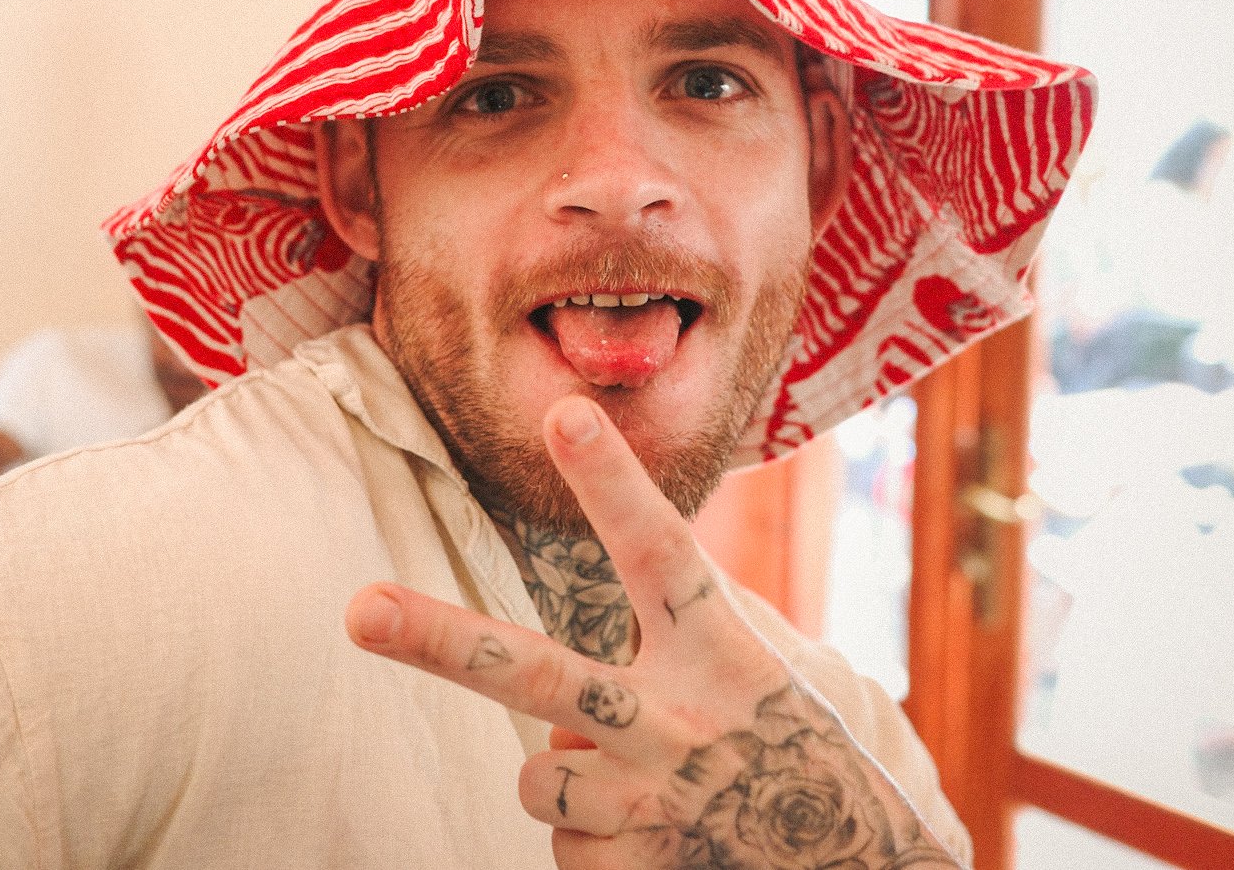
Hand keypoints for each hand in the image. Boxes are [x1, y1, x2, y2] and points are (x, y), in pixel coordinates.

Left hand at [344, 395, 957, 868]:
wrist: (874, 864)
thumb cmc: (802, 735)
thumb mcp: (763, 658)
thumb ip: (673, 635)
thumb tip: (559, 705)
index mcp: (724, 644)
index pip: (660, 548)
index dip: (611, 481)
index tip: (563, 410)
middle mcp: (685, 717)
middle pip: (541, 675)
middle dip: (442, 642)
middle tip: (359, 612)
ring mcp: (660, 801)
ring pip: (541, 775)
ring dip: (573, 776)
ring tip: (645, 780)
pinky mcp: (643, 866)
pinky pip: (565, 842)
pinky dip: (600, 837)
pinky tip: (661, 835)